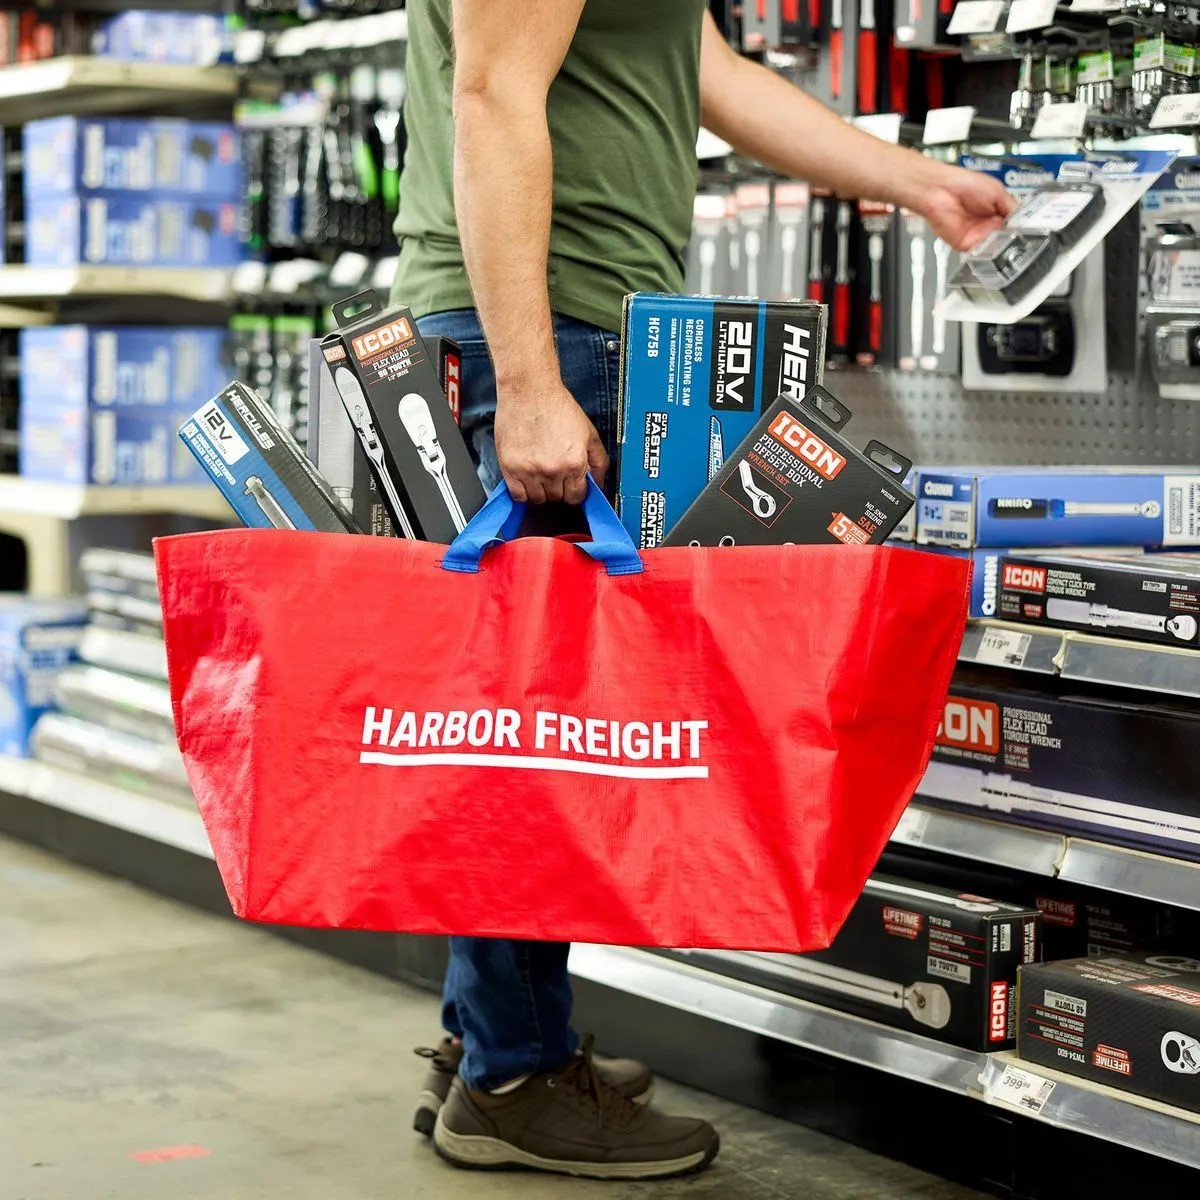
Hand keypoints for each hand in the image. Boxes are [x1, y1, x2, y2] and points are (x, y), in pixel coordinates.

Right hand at [495, 383, 609, 503]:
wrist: (530, 390)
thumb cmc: (557, 407)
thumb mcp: (589, 432)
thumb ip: (599, 461)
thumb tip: (599, 483)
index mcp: (574, 463)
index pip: (576, 497)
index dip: (575, 491)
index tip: (570, 484)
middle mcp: (553, 470)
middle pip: (557, 498)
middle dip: (558, 488)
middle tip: (554, 471)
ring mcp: (530, 471)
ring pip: (538, 499)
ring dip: (540, 490)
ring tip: (540, 471)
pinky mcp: (510, 468)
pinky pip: (518, 495)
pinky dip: (523, 491)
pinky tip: (527, 477)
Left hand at [918, 164, 1015, 251]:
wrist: (941, 192)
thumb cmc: (963, 184)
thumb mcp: (997, 191)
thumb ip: (1012, 206)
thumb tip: (1023, 218)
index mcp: (996, 210)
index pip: (1014, 224)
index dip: (1021, 227)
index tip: (1030, 229)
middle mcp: (986, 224)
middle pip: (1007, 237)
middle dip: (1014, 236)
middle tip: (1021, 233)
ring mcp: (976, 235)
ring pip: (996, 246)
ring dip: (1003, 243)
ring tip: (1008, 235)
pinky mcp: (966, 244)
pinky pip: (981, 251)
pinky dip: (989, 249)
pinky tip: (995, 241)